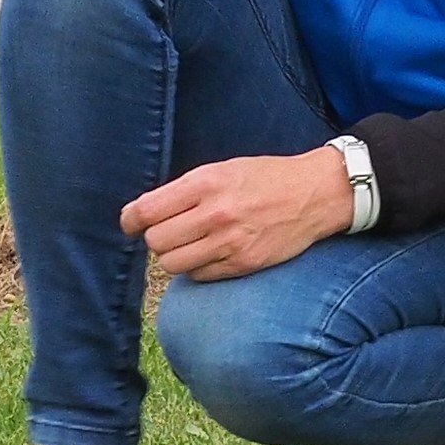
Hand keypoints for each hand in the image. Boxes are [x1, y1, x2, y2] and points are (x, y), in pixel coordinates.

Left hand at [119, 147, 355, 282]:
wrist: (314, 194)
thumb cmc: (265, 178)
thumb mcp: (224, 169)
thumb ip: (187, 189)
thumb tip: (147, 212)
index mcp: (206, 182)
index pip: (147, 210)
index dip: (130, 220)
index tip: (130, 224)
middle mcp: (214, 213)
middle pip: (156, 241)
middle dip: (157, 238)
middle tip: (170, 231)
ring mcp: (228, 242)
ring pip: (173, 263)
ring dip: (175, 256)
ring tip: (190, 244)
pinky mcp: (242, 264)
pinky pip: (199, 276)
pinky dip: (198, 268)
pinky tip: (211, 253)